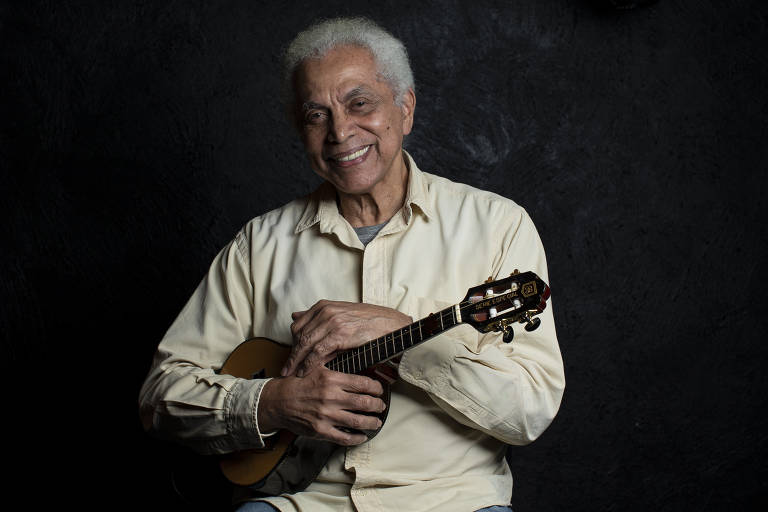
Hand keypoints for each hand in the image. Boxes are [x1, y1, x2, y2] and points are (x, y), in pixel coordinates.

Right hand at [257, 369, 386, 444]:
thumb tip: (357, 360)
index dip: (376, 388)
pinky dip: (357, 438)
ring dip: (372, 422)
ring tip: (377, 421)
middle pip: (365, 403)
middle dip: (378, 405)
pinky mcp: (320, 430)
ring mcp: (326, 415)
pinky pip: (344, 438)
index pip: (363, 384)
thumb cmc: (298, 383)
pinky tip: (362, 436)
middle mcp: (331, 398)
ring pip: (358, 421)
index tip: (380, 390)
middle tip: (381, 405)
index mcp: (331, 379)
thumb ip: (336, 365)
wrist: (278, 401)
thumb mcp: (317, 367)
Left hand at [282, 300, 411, 376]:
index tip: (289, 356)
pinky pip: (318, 351)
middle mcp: (325, 311)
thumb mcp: (340, 313)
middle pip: (299, 335)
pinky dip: (309, 363)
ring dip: (296, 361)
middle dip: (291, 354)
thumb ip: (317, 316)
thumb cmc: (368, 321)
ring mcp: (332, 322)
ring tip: (290, 374)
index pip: (298, 325)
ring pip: (305, 344)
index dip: (291, 343)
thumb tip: (295, 315)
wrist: (390, 324)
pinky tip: (305, 372)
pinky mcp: (340, 334)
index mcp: (323, 306)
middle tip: (285, 369)